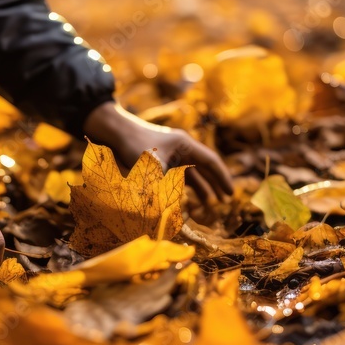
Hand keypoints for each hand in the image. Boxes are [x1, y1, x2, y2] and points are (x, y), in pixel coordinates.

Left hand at [83, 102, 233, 203]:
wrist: (114, 131)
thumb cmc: (133, 145)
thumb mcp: (151, 167)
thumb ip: (164, 188)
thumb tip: (171, 213)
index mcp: (185, 144)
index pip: (210, 161)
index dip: (222, 178)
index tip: (231, 194)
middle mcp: (180, 147)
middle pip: (204, 167)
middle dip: (215, 184)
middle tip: (225, 200)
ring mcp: (170, 153)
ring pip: (191, 172)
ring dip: (201, 187)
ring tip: (210, 203)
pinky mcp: (160, 159)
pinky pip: (178, 174)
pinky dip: (184, 186)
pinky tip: (187, 199)